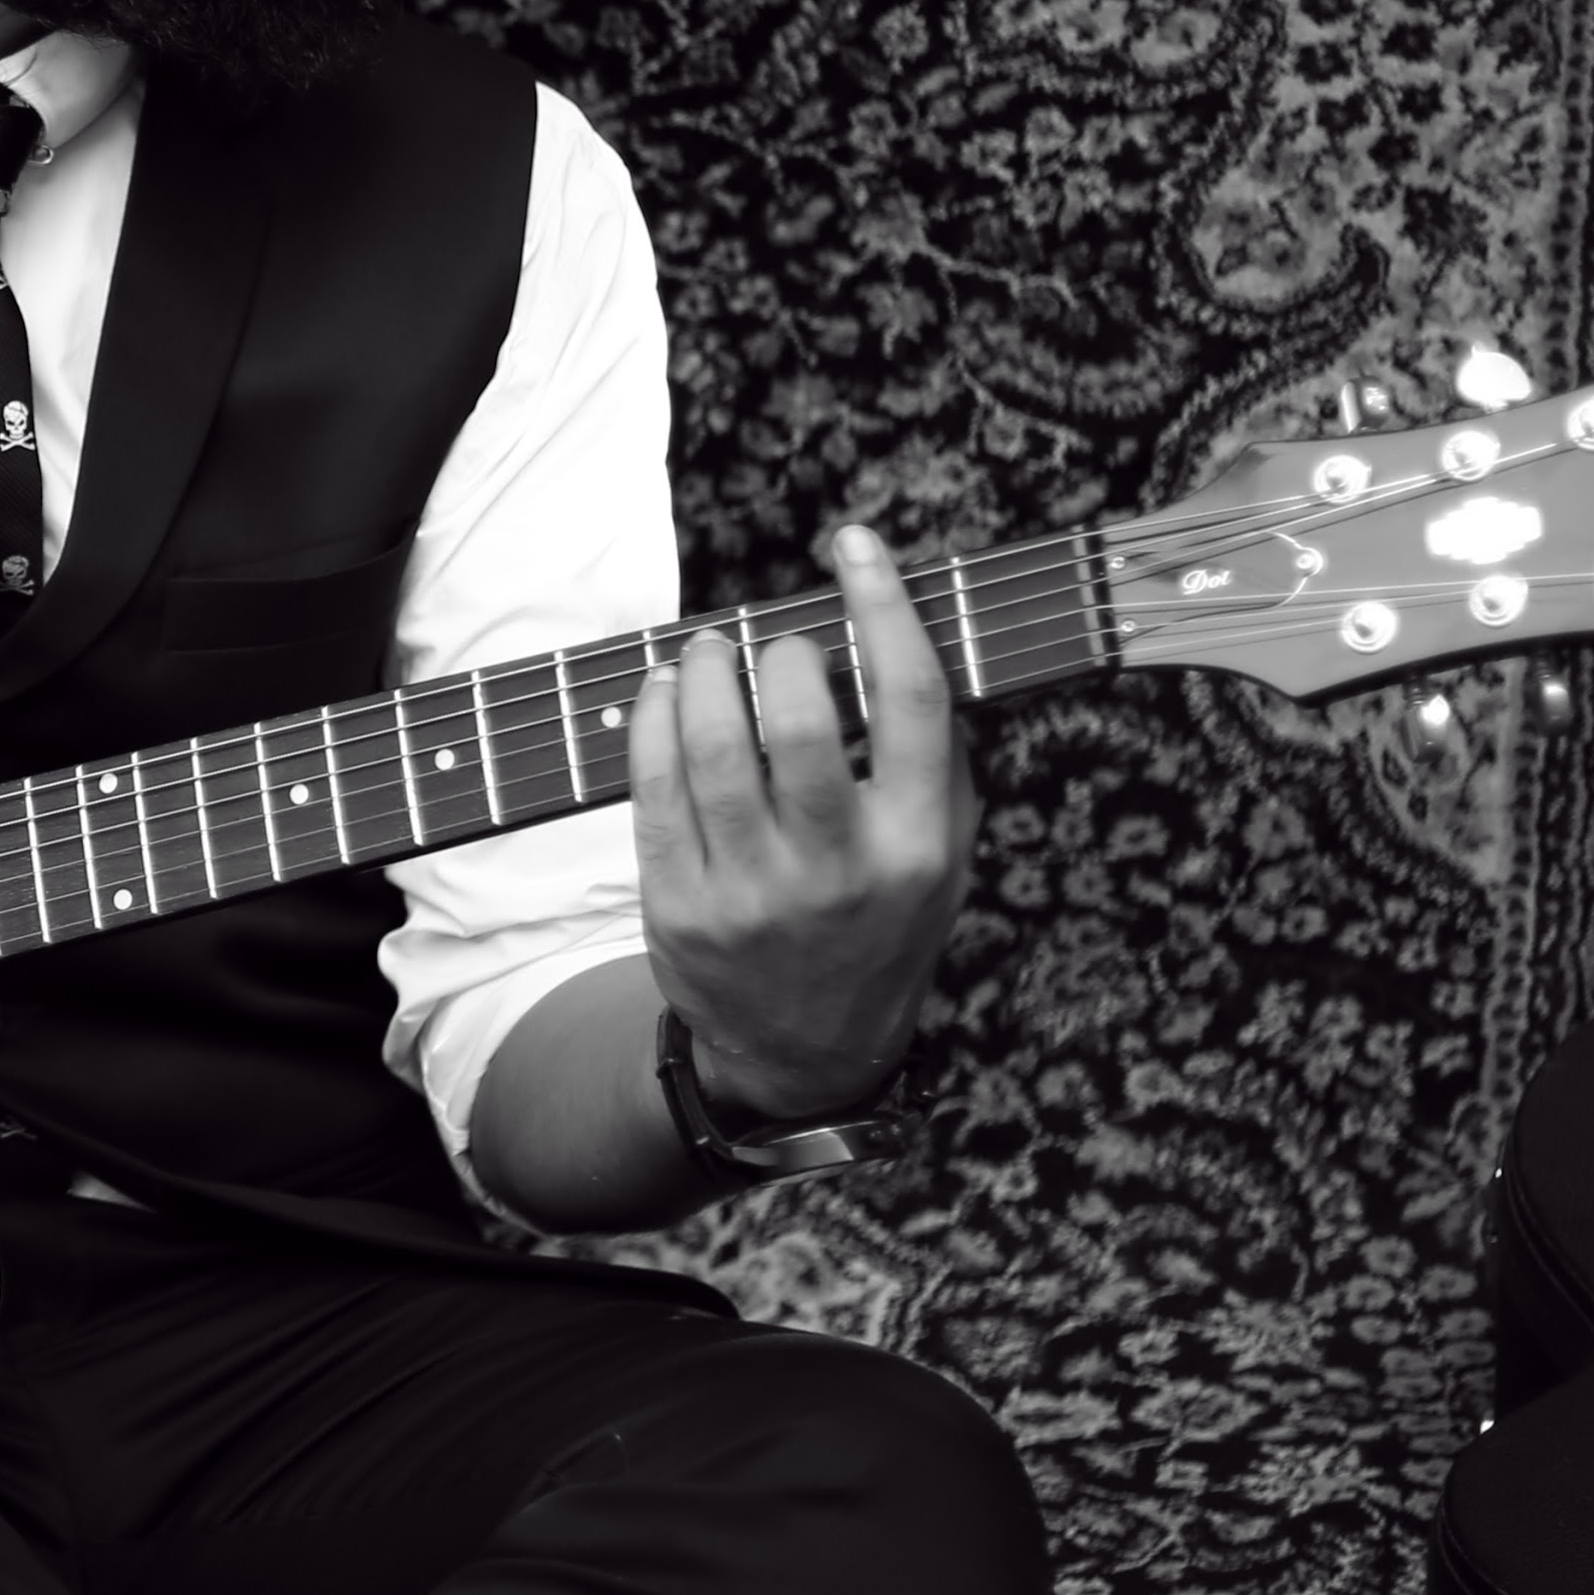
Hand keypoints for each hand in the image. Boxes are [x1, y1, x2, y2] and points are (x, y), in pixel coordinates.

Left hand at [633, 523, 978, 1120]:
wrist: (802, 1050)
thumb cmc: (875, 923)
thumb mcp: (940, 857)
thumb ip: (933, 757)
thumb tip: (898, 629)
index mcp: (918, 845)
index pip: (911, 699)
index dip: (883, 605)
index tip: (855, 544)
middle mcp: (839, 868)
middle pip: (803, 719)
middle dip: (780, 652)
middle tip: (772, 642)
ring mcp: (754, 892)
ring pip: (715, 748)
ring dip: (706, 673)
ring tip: (709, 652)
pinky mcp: (682, 906)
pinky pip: (654, 789)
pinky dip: (654, 720)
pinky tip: (665, 693)